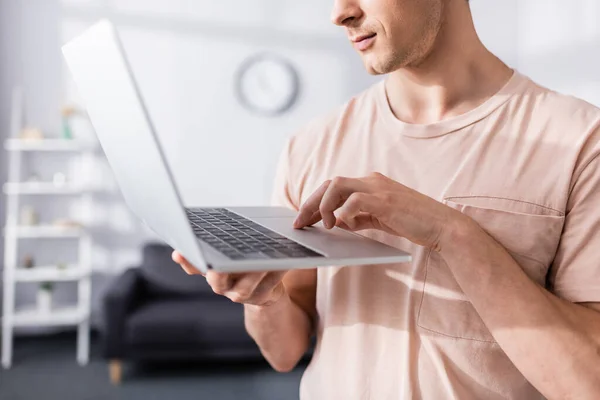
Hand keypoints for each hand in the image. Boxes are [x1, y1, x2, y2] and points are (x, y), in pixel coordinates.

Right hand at [172, 251, 287, 305]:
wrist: (267, 291)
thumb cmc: (246, 264)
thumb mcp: (232, 254)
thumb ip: (222, 242)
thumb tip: (216, 220)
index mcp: (211, 271)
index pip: (193, 266)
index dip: (186, 260)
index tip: (179, 252)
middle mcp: (222, 285)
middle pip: (216, 279)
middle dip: (219, 270)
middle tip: (222, 262)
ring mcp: (241, 294)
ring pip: (245, 285)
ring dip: (255, 270)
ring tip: (264, 257)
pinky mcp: (261, 297)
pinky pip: (269, 284)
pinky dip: (276, 271)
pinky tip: (284, 260)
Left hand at [293, 172, 461, 251]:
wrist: (442, 226)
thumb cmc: (413, 223)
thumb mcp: (379, 219)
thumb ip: (358, 217)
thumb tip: (335, 222)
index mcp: (370, 183)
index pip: (333, 186)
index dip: (314, 201)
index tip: (302, 218)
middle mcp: (372, 181)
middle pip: (330, 183)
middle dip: (310, 203)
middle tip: (300, 222)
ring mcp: (379, 188)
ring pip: (337, 186)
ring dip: (324, 206)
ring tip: (324, 225)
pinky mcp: (385, 200)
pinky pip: (355, 201)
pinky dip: (344, 213)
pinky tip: (346, 225)